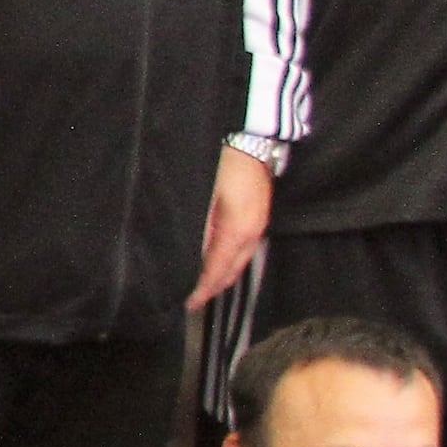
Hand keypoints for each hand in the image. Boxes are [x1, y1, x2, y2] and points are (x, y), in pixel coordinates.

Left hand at [193, 145, 274, 308]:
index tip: (188, 303)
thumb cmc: (222, 166)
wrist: (251, 143)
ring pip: (239, 262)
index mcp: (236, 231)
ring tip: (201, 285)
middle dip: (212, 288)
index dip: (202, 290)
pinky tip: (216, 261)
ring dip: (221, 276)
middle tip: (192, 299)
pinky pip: (243, 249)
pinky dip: (228, 261)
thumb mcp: (204, 199)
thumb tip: (190, 256)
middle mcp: (251, 234)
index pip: (217, 271)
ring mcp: (257, 226)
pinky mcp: (258, 219)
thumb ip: (198, 229)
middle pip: (231, 272)